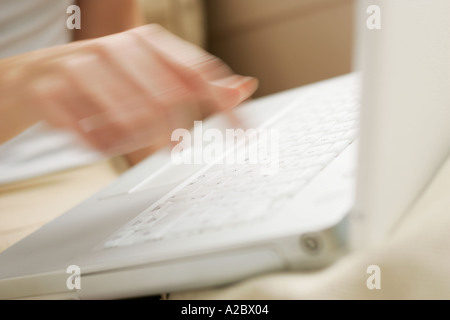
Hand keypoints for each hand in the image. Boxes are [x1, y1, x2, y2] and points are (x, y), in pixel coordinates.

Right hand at [0, 24, 257, 154]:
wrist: (33, 77)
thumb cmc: (102, 81)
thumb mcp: (152, 77)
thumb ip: (197, 84)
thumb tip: (246, 86)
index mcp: (149, 42)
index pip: (199, 74)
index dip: (225, 107)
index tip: (244, 138)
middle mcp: (118, 47)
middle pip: (165, 99)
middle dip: (172, 133)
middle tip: (175, 149)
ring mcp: (81, 63)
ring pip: (126, 120)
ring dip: (129, 140)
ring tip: (122, 137)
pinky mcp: (50, 87)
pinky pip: (85, 133)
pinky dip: (93, 144)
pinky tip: (90, 137)